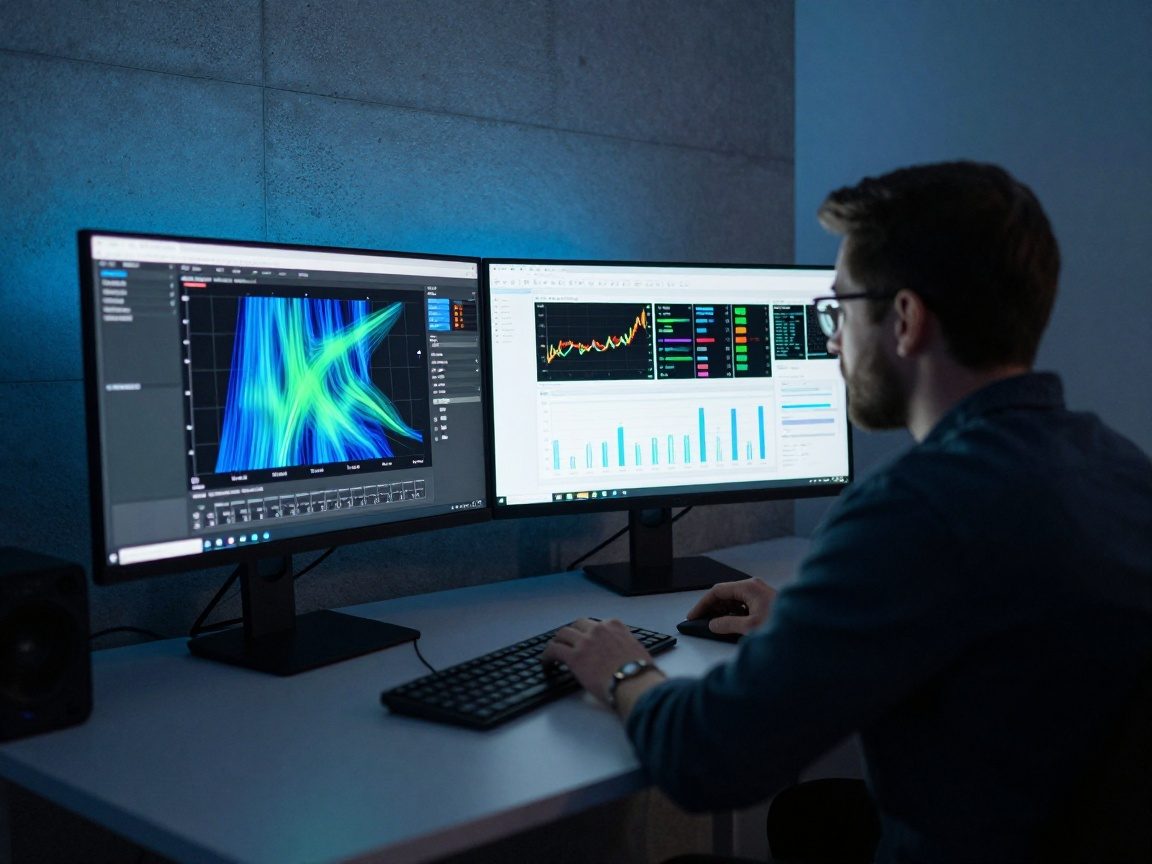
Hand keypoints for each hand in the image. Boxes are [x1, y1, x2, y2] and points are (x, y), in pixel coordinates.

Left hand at [542, 618, 659, 706]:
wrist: (636, 683)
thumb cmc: (641, 673)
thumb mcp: (637, 650)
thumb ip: (626, 647)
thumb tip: (624, 658)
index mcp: (615, 626)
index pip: (596, 624)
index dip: (589, 632)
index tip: (586, 640)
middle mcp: (598, 629)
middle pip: (577, 625)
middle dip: (572, 634)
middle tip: (567, 644)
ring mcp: (585, 641)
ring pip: (563, 634)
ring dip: (557, 642)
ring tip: (553, 653)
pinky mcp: (574, 657)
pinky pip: (553, 650)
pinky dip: (547, 656)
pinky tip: (546, 663)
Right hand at [684, 577, 775, 636]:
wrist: (807, 631)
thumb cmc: (784, 624)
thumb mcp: (749, 627)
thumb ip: (727, 625)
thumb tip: (713, 624)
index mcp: (749, 587)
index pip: (717, 591)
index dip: (703, 604)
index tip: (694, 615)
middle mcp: (754, 587)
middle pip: (725, 595)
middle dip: (711, 608)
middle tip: (700, 621)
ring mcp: (759, 594)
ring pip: (733, 601)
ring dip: (722, 612)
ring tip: (712, 625)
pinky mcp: (764, 603)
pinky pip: (742, 606)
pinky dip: (732, 614)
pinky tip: (729, 625)